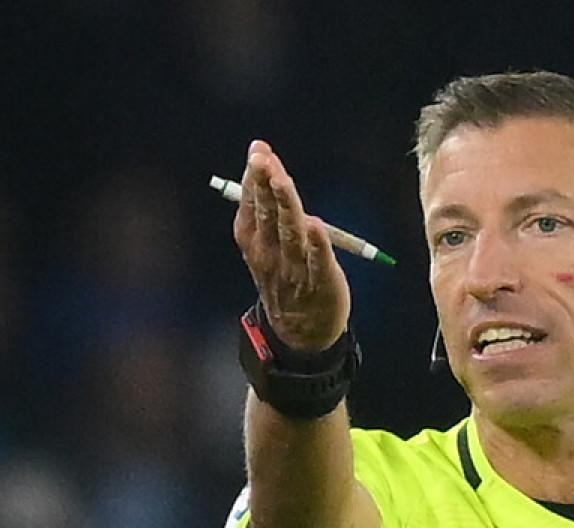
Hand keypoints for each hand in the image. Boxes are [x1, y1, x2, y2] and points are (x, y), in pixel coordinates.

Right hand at [233, 140, 350, 352]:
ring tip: (282, 181)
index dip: (255, 177)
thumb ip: (263, 199)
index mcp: (253, 240)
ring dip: (286, 206)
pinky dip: (317, 245)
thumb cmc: (285, 273)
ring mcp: (294, 270)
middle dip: (265, 186)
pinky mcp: (321, 282)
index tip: (259, 151)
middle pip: (268, 214)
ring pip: (290, 232)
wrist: (300, 331)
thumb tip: (261, 152)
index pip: (252, 202)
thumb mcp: (266, 239)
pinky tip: (314, 226)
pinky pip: (318, 261)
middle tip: (263, 160)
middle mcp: (269, 253)